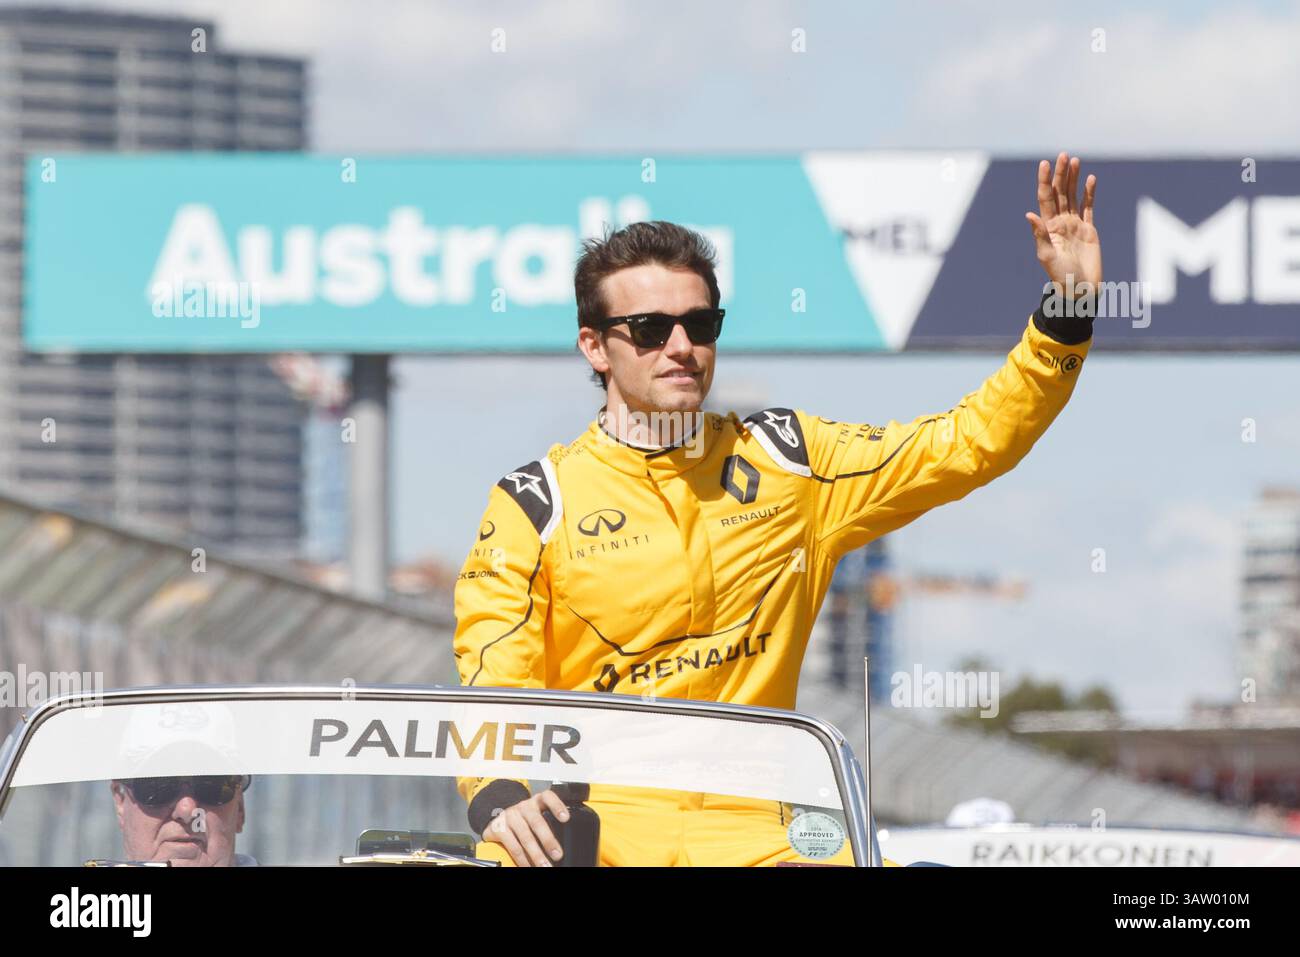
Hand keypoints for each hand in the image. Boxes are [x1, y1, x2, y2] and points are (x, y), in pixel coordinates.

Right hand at [481, 790, 569, 866]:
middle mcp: (523, 807)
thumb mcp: (536, 817)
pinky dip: (522, 859)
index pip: (548, 797)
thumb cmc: (524, 821)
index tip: (565, 818)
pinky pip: (513, 846)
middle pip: (537, 822)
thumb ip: (548, 825)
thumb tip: (559, 847)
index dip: (557, 806)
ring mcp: (510, 816)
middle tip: (557, 855)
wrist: (499, 821)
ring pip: (525, 837)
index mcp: (537, 801)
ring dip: (536, 855)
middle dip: (548, 840)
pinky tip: (528, 866)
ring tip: (544, 865)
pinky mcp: (498, 828)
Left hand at [1025, 152, 1101, 298]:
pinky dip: (1089, 193)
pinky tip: (1090, 179)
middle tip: (1063, 155)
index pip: (1045, 198)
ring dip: (1073, 179)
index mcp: (1048, 227)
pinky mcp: (1089, 229)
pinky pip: (1088, 207)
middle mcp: (1060, 222)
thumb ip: (1039, 235)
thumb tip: (1029, 214)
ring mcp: (1074, 224)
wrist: (1080, 288)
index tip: (1044, 163)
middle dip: (1061, 174)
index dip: (1044, 181)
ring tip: (1074, 161)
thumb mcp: (1047, 256)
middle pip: (1059, 193)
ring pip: (1073, 196)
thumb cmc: (1060, 276)